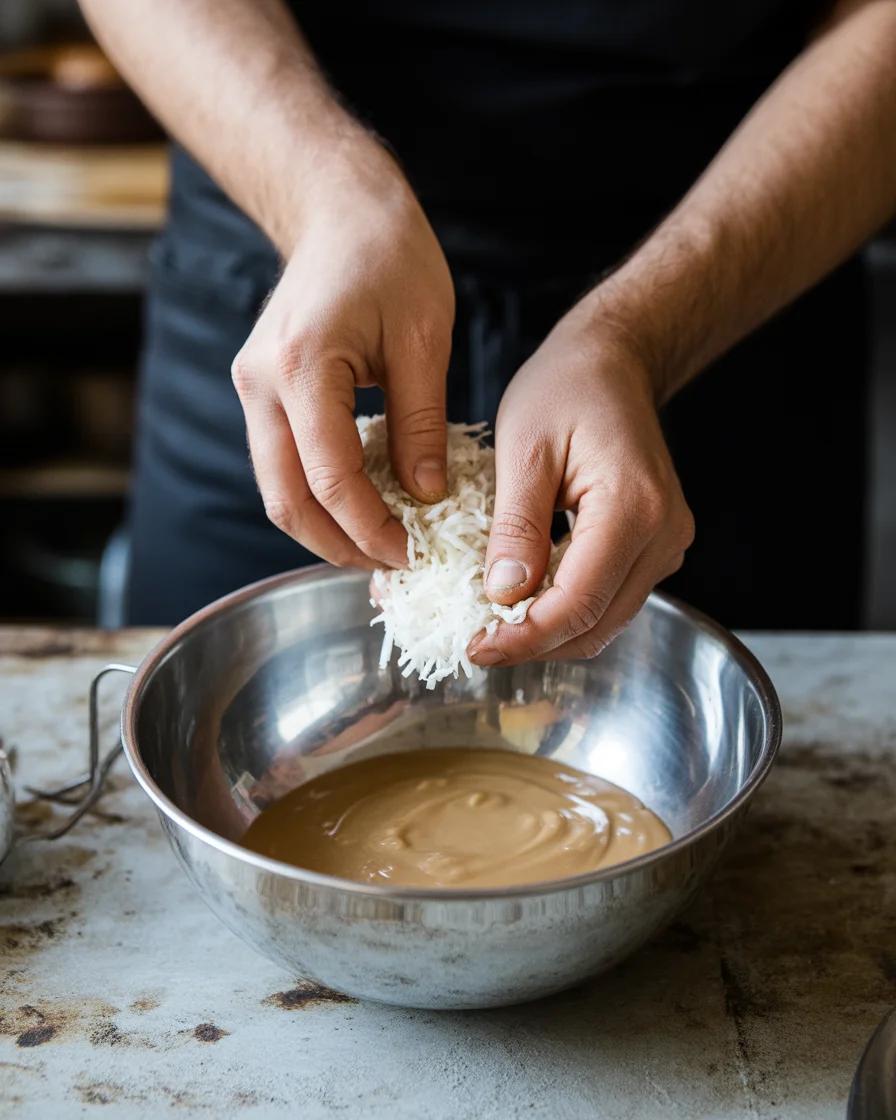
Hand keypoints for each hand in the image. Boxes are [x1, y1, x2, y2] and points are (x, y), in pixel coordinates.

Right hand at [231, 135, 454, 569]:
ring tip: (380, 544)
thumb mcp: (423, 340)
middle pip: (285, 499)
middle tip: (392, 565)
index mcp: (302, 366)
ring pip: (276, 488)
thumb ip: (421, 423)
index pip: (330, 478)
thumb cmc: (389, 257)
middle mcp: (260, 382)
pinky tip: (362, 505)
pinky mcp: (260, 391)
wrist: (339, 210)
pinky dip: (317, 495)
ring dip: (324, 527)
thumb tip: (425, 497)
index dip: (371, 527)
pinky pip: (281, 463)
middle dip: (339, 544)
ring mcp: (251, 388)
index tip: (412, 553)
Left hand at [468, 304, 694, 664]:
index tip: (477, 647)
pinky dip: (565, 610)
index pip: (579, 603)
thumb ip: (516, 526)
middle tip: (477, 644)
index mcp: (634, 508)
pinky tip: (523, 602)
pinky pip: (608, 598)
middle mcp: (663, 536)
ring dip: (549, 633)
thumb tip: (503, 596)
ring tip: (492, 628)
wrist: (612, 364)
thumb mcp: (524, 448)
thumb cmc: (567, 388)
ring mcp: (665, 545)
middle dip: (534, 644)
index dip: (525, 637)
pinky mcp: (653, 547)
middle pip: (596, 624)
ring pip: (604, 621)